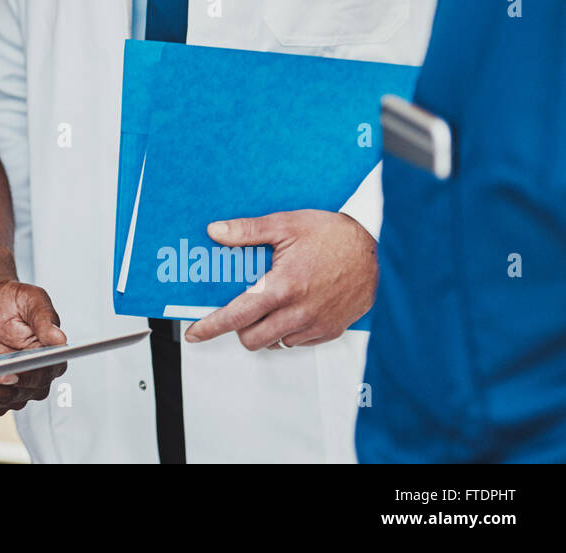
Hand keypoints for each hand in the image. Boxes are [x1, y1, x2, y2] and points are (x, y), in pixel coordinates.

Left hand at [0, 281, 67, 414]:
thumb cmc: (13, 302)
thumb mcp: (31, 300)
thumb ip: (45, 318)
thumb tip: (60, 339)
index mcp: (49, 361)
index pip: (39, 376)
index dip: (22, 379)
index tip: (4, 376)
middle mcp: (31, 381)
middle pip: (11, 395)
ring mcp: (8, 390)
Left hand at [183, 210, 377, 350]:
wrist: (373, 245)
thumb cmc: (331, 234)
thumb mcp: (285, 225)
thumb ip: (246, 231)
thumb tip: (215, 231)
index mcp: (283, 287)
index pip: (237, 316)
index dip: (211, 327)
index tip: (195, 333)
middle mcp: (299, 312)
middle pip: (252, 339)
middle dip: (239, 328)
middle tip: (241, 308)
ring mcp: (317, 324)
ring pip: (275, 342)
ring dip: (265, 329)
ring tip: (269, 304)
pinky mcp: (332, 330)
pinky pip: (298, 342)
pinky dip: (288, 331)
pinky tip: (292, 308)